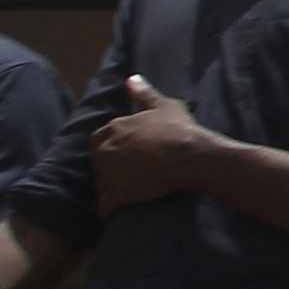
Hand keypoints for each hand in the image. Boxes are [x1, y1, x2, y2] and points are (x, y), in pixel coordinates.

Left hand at [86, 89, 225, 213]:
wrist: (191, 156)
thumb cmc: (180, 129)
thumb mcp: (164, 105)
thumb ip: (143, 93)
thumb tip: (130, 78)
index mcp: (115, 128)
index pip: (98, 139)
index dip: (110, 147)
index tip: (124, 153)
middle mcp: (106, 150)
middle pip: (98, 163)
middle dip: (108, 168)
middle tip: (127, 173)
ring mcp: (110, 174)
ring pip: (100, 184)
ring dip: (109, 189)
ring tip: (124, 192)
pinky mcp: (117, 194)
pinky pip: (103, 206)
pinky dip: (107, 209)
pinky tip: (114, 210)